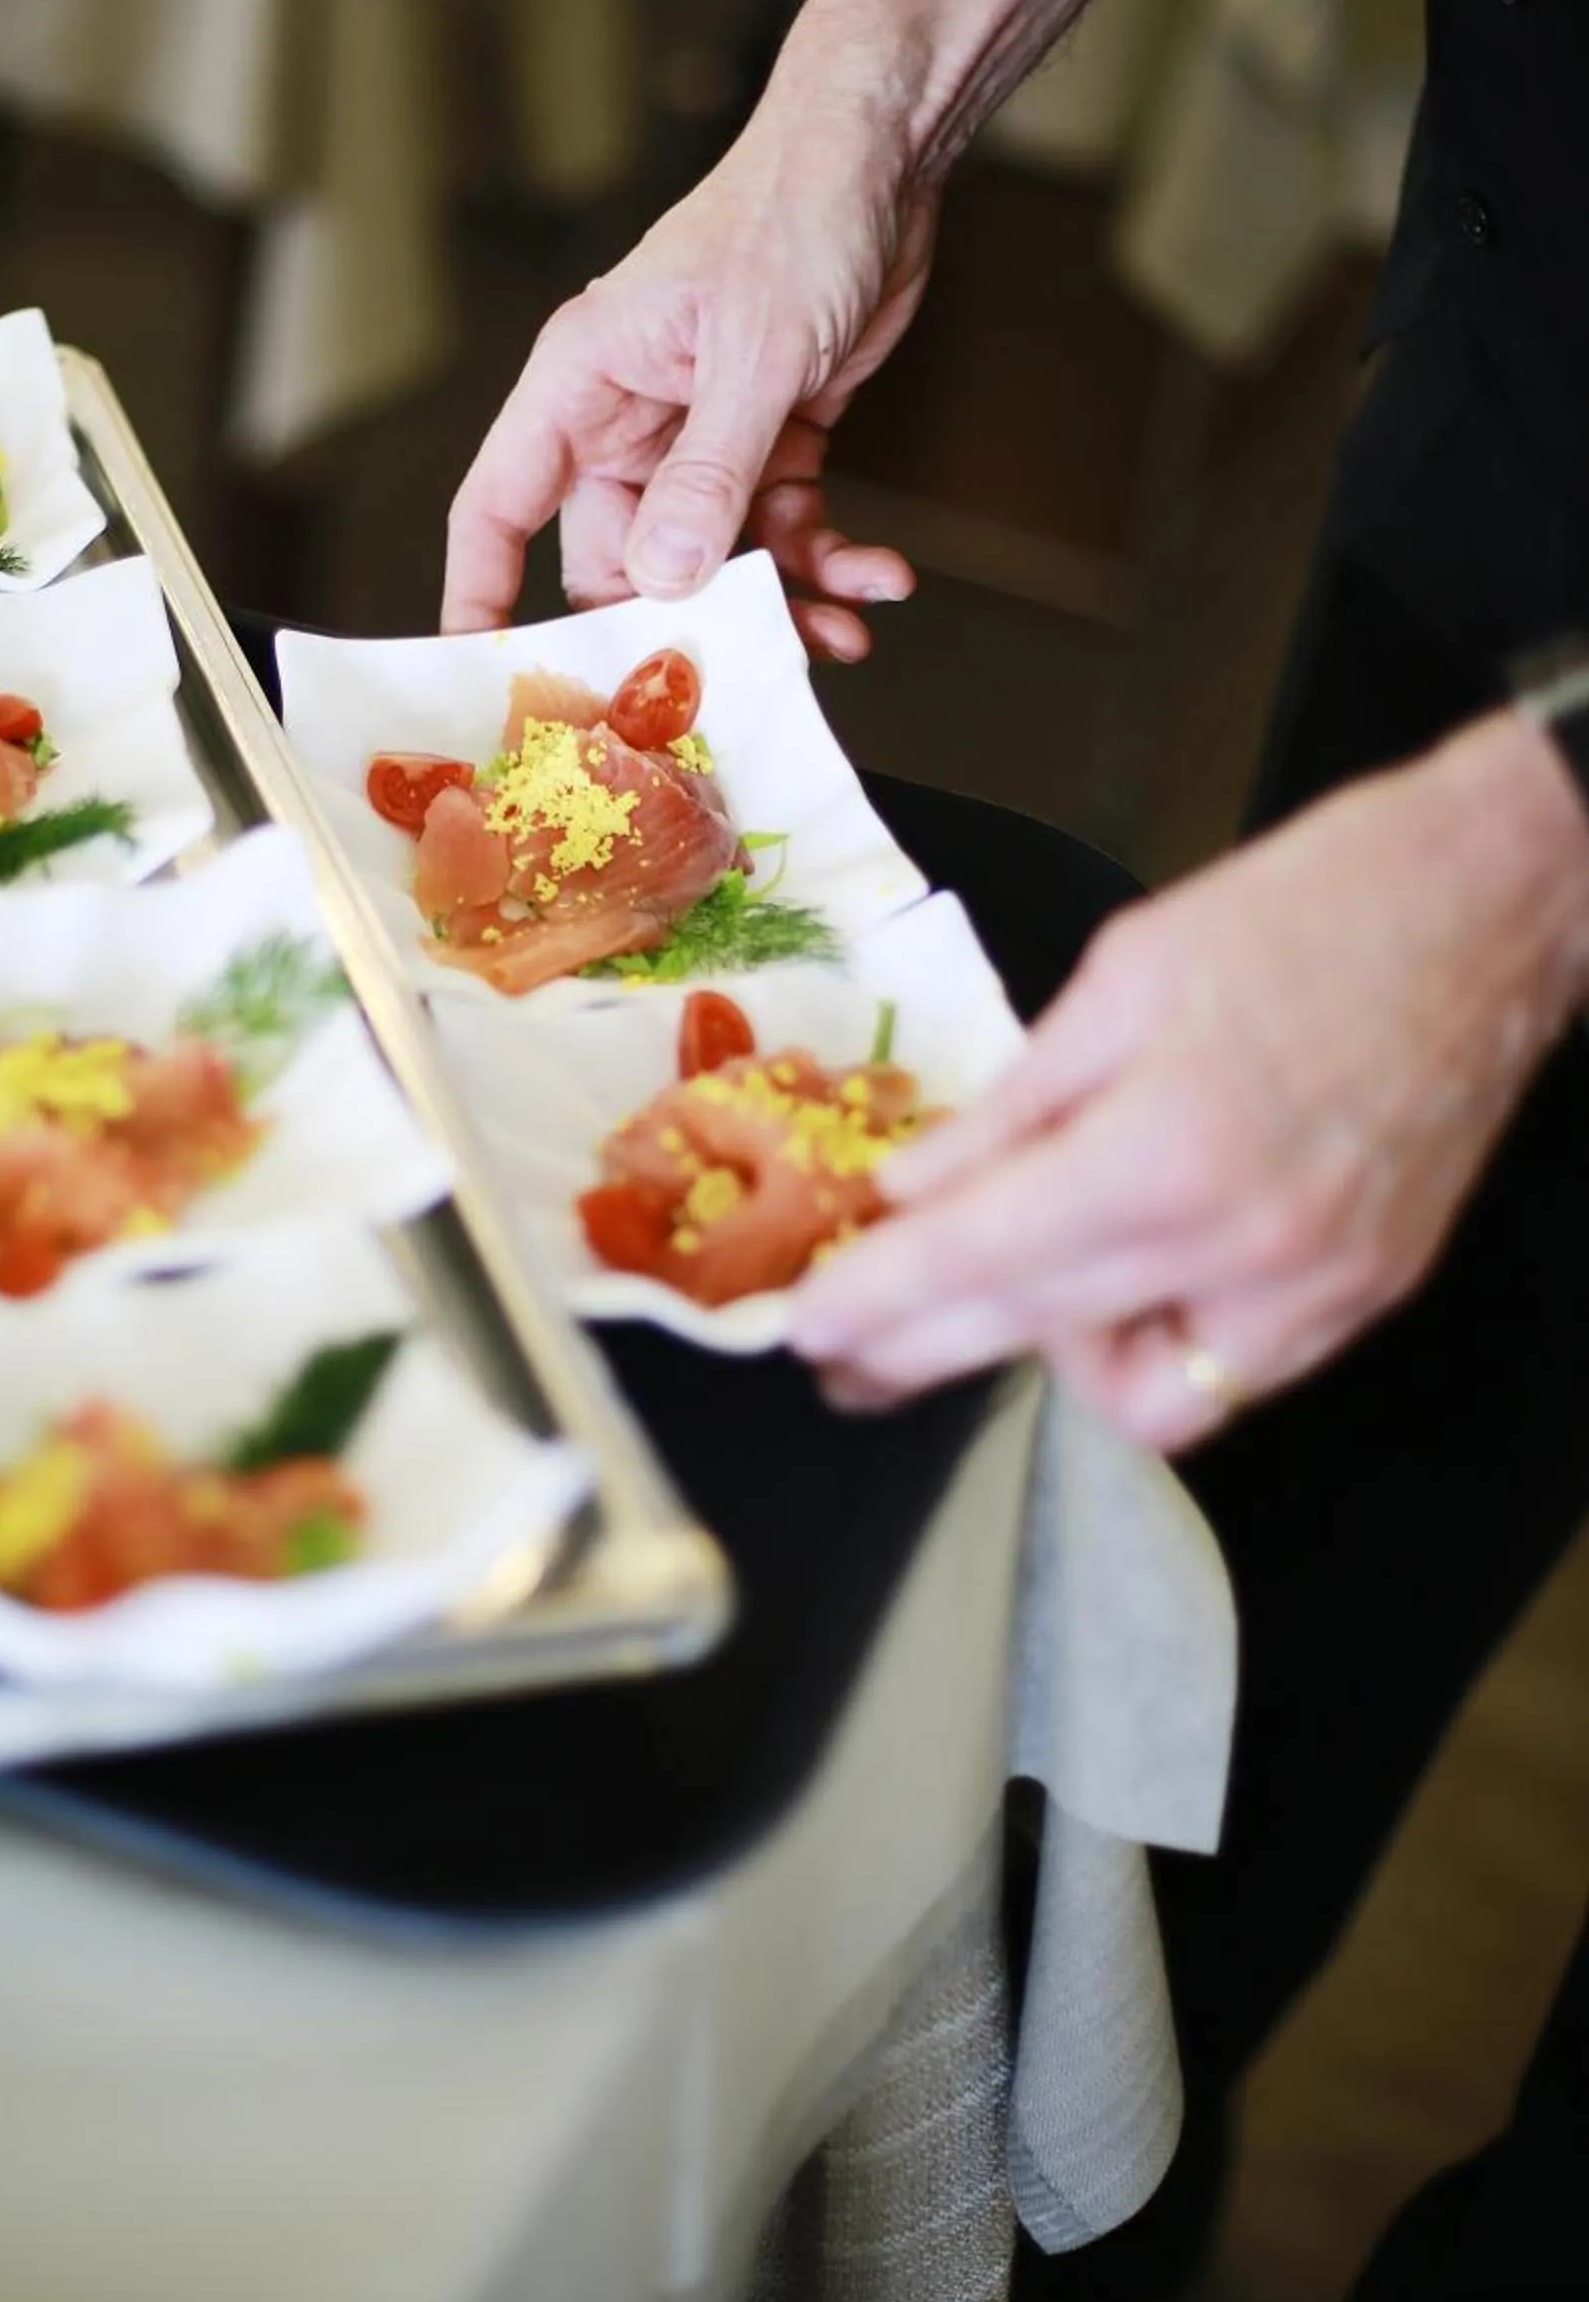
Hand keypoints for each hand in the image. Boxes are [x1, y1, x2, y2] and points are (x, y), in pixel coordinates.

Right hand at [444, 110, 933, 661]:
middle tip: (734, 675)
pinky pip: (779, 528)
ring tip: (839, 630)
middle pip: (619, 561)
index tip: (484, 678)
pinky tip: (875, 577)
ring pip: (711, 560)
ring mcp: (697, 435)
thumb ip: (708, 473)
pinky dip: (826, 561)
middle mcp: (628, 418)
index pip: (497, 508)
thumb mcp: (753, 352)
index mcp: (582, 384)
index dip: (480, 597)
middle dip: (681, 623)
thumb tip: (665, 575)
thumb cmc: (793, 212)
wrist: (883, 158)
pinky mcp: (767, 439)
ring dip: (777, 602)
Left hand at [791, 711, 1588, 1448]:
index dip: (877, 1304)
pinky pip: (1234, 1376)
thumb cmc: (1318, 908)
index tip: (808, 1328)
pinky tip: (1127, 1281)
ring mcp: (1317, 1288)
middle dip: (923, 1356)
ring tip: (1019, 1283)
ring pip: (1146, 1398)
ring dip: (1062, 1354)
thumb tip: (919, 1184)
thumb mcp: (1126, 976)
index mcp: (1168, 1149)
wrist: (1494, 902)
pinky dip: (1163, 1345)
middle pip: (1039, 1341)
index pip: (980, 1260)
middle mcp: (1244, 1247)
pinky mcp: (1367, 1295)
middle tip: (850, 1357)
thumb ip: (1017, 1104)